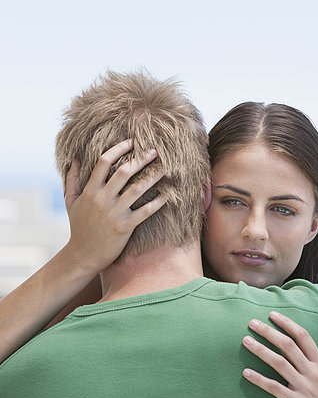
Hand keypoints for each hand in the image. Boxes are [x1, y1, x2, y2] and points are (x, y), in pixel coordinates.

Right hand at [63, 139, 165, 275]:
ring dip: (153, 177)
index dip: (118, 149)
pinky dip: (157, 202)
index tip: (131, 142)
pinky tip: (166, 195)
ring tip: (165, 168)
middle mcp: (102, 199)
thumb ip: (72, 179)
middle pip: (124, 172)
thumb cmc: (78, 227)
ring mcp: (114, 213)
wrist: (82, 256)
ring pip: (137, 189)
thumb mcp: (70, 201)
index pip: (104, 162)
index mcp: (90, 191)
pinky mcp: (125, 227)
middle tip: (155, 151)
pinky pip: (144, 211)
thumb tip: (75, 159)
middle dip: (141, 159)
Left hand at [242, 312, 317, 397]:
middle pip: (288, 346)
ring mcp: (304, 388)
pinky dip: (259, 380)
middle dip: (269, 332)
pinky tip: (245, 372)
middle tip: (252, 322)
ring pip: (278, 363)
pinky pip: (274, 389)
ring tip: (245, 340)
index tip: (272, 315)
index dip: (287, 323)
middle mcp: (313, 373)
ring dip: (260, 350)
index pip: (303, 336)